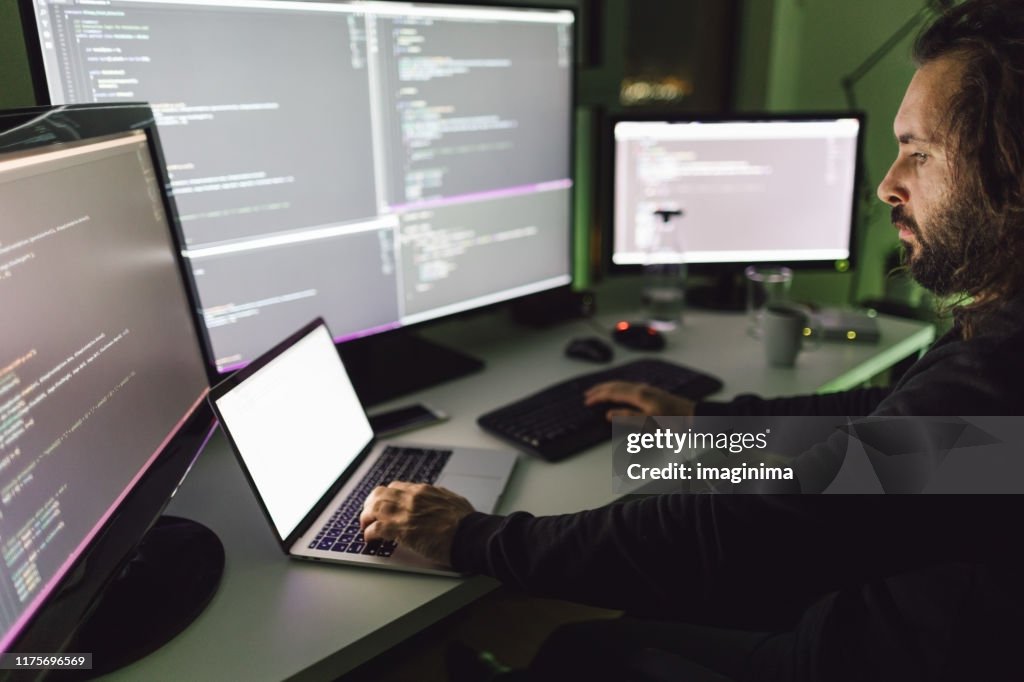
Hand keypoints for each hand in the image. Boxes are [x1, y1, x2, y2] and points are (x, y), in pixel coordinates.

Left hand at [359, 481, 474, 564]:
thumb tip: (435, 499)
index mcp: (423, 490)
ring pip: (373, 508)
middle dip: (371, 504)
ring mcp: (404, 512)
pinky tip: (370, 539)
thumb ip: (438, 497)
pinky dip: (369, 533)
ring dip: (366, 518)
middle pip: (379, 494)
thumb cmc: (466, 521)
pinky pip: (376, 529)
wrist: (469, 535)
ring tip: (365, 526)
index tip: (384, 504)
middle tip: (368, 515)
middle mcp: (411, 498)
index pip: (395, 487)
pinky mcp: (400, 530)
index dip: (386, 497)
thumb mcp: (451, 500)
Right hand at [584, 381, 695, 418]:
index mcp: (639, 395)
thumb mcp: (650, 424)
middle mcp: (642, 389)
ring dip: (609, 387)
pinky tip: (621, 392)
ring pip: (623, 384)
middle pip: (616, 385)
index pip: (613, 393)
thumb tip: (609, 414)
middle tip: (587, 394)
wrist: (694, 417)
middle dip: (600, 389)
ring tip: (599, 391)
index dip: (598, 396)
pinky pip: (629, 386)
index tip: (587, 401)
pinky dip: (619, 388)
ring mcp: (648, 389)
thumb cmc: (675, 423)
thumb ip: (628, 418)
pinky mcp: (653, 393)